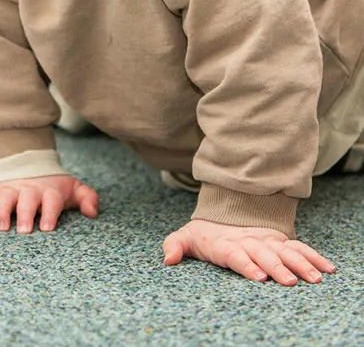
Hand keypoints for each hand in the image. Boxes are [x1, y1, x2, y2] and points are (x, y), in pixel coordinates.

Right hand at [0, 174, 98, 233]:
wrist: (29, 167)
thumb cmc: (53, 187)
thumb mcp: (73, 189)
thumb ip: (87, 198)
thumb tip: (93, 212)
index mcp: (49, 191)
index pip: (51, 200)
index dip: (49, 213)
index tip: (47, 228)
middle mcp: (28, 190)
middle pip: (26, 200)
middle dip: (24, 214)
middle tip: (23, 231)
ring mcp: (9, 190)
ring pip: (3, 198)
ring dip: (1, 212)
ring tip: (1, 228)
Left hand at [163, 219, 336, 285]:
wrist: (224, 213)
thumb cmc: (205, 233)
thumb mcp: (186, 237)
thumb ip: (174, 245)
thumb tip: (166, 259)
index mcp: (226, 244)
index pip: (236, 254)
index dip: (246, 264)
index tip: (258, 276)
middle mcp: (248, 243)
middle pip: (264, 255)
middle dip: (276, 267)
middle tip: (289, 281)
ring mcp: (265, 242)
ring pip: (284, 252)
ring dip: (300, 263)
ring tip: (314, 278)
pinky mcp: (279, 242)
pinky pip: (298, 248)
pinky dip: (313, 256)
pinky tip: (328, 268)